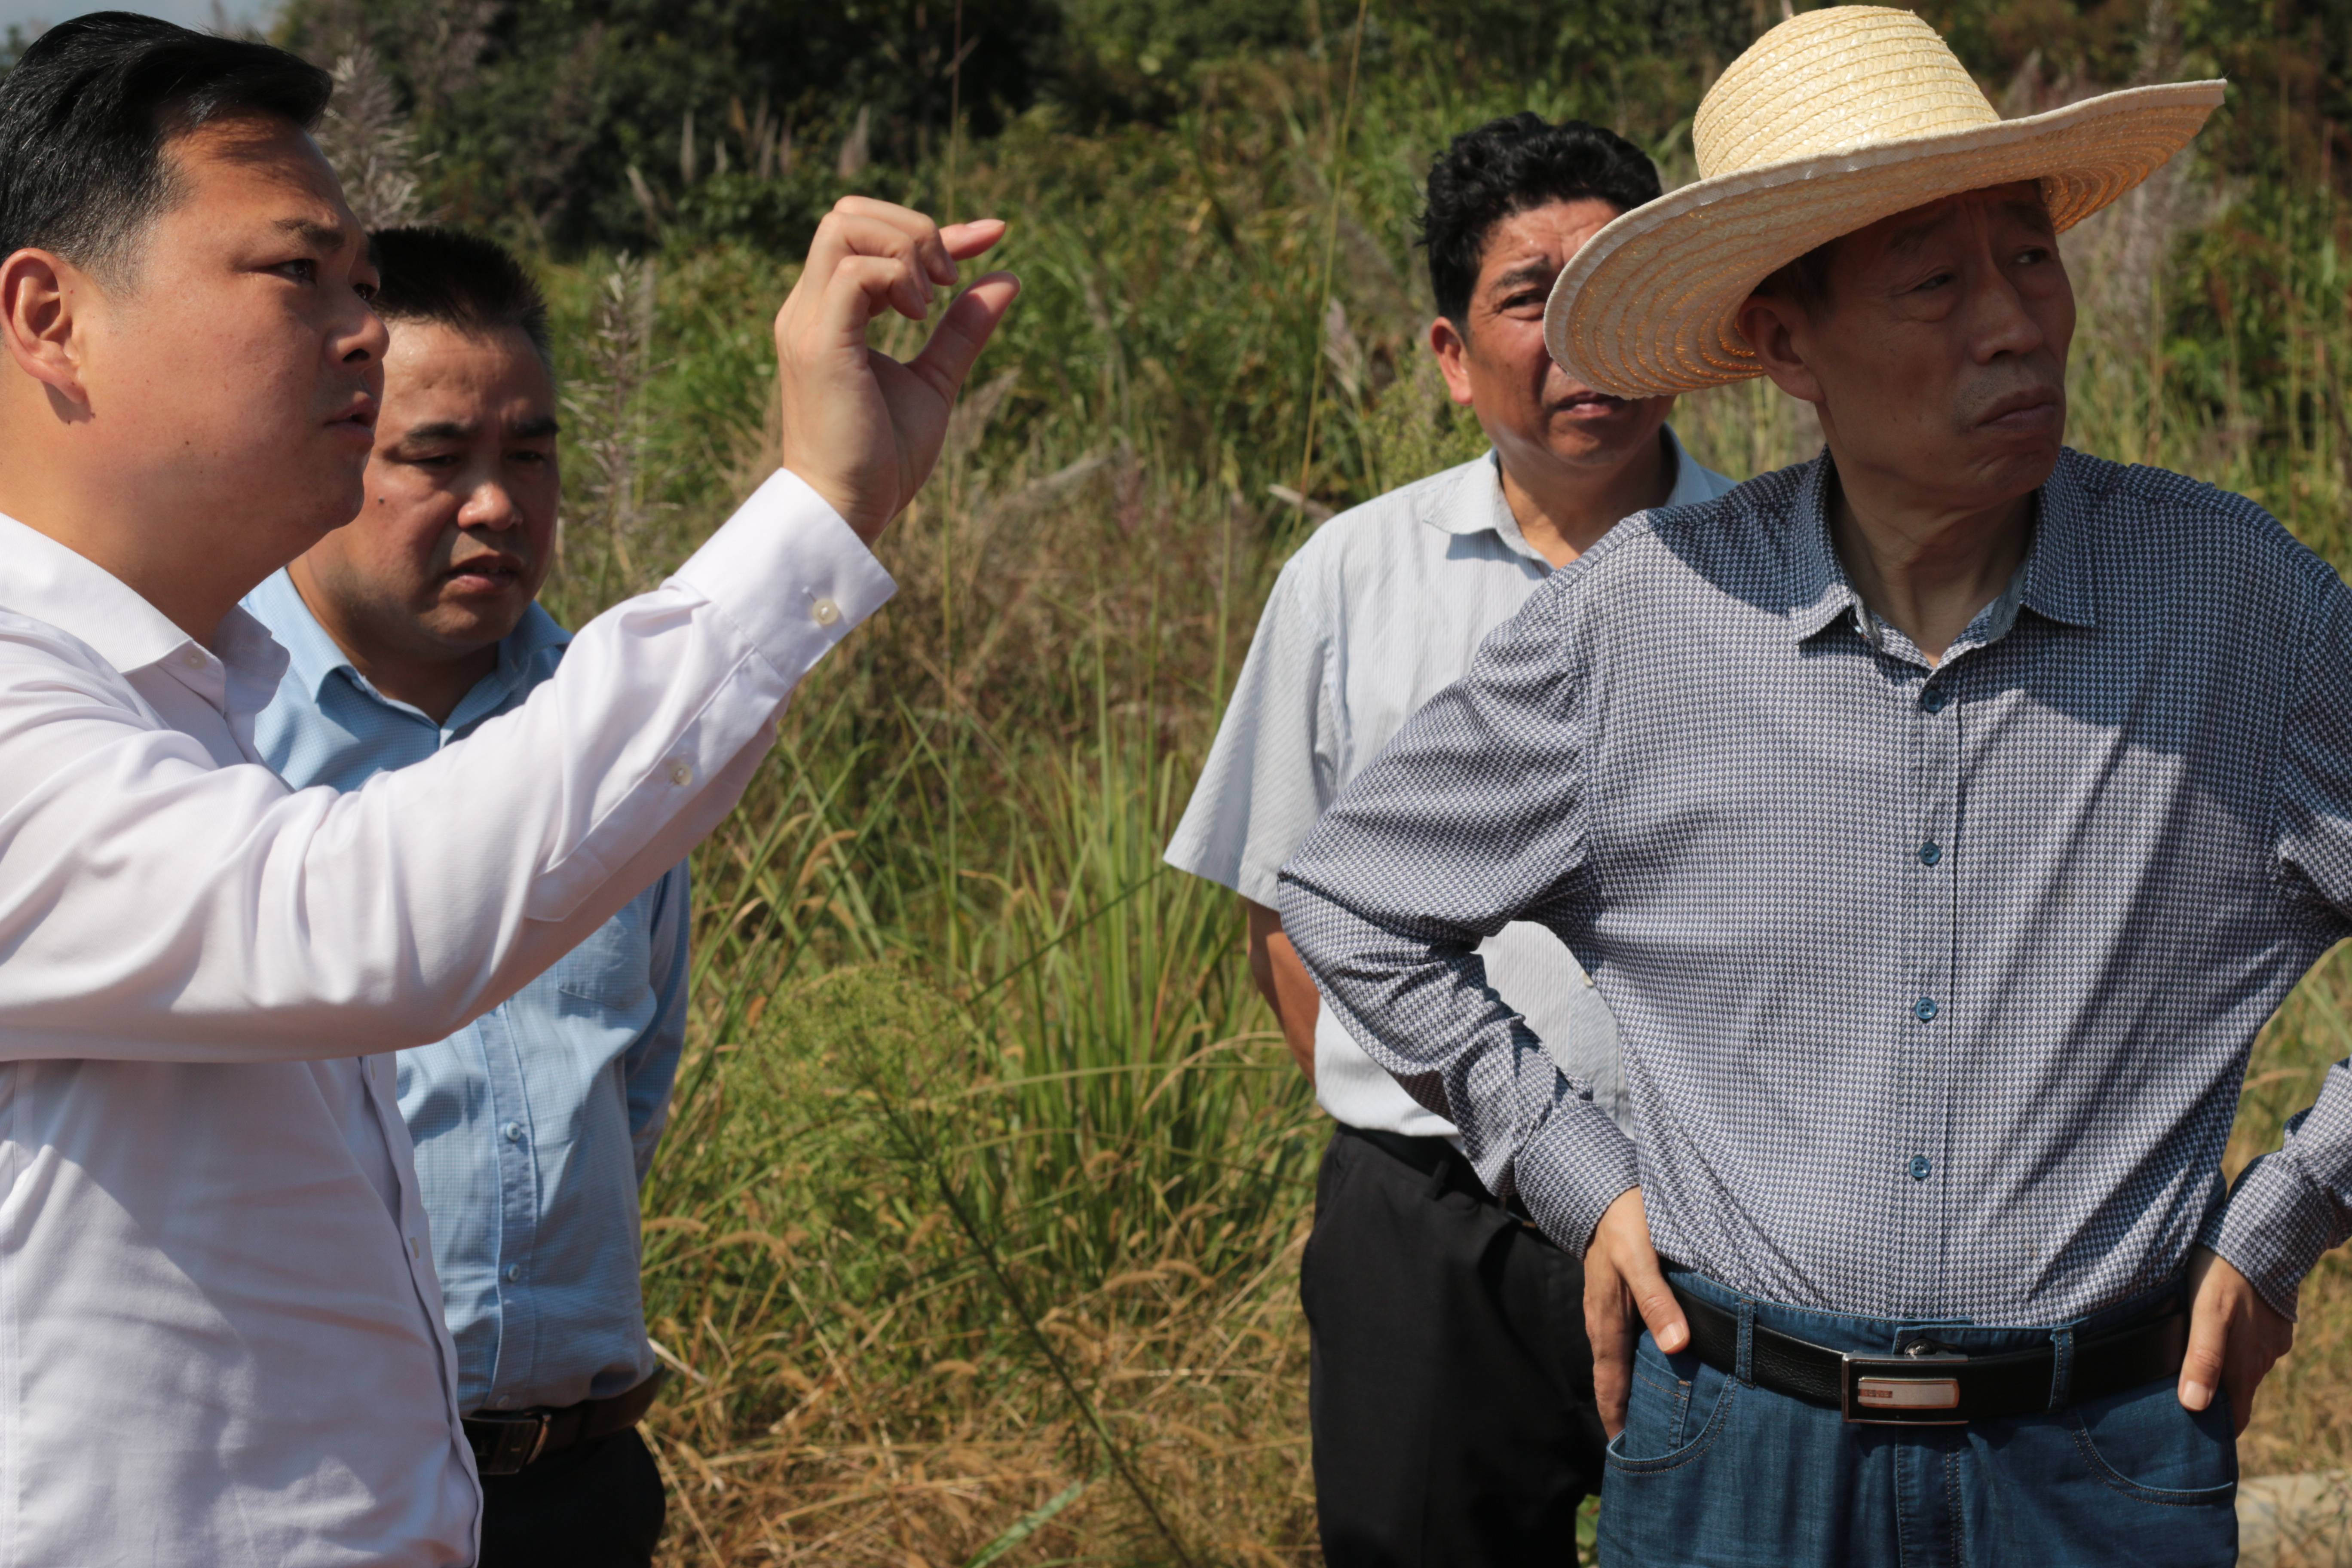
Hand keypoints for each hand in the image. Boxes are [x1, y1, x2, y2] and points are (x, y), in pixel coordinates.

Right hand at [773, 196, 1021, 542]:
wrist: (847, 513)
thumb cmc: (882, 459)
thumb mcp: (935, 380)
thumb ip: (963, 329)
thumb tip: (1007, 276)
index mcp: (829, 313)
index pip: (871, 235)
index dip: (935, 227)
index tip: (993, 234)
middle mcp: (809, 307)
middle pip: (848, 212)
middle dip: (914, 226)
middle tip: (950, 281)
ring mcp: (808, 321)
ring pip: (844, 225)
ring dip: (904, 247)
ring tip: (930, 304)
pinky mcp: (818, 344)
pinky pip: (853, 272)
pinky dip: (896, 277)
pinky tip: (919, 319)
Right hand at [1584, 1186, 1687, 1436]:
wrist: (1605, 1191)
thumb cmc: (1626, 1222)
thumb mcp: (1642, 1257)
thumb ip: (1658, 1299)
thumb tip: (1677, 1347)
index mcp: (1607, 1323)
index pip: (1610, 1385)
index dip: (1617, 1419)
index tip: (1627, 1454)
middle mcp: (1605, 1325)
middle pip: (1616, 1381)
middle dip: (1628, 1416)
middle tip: (1649, 1453)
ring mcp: (1611, 1313)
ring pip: (1622, 1364)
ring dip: (1635, 1392)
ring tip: (1657, 1422)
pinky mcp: (1622, 1301)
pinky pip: (1628, 1344)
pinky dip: (1640, 1367)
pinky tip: (1661, 1370)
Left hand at [2179, 1245, 2293, 1434]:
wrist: (2262, 1237)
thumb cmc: (2224, 1275)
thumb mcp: (2206, 1315)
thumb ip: (2203, 1360)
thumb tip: (2194, 1407)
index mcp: (2245, 1367)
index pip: (2234, 1418)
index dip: (2214, 1430)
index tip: (2189, 1435)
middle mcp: (2261, 1361)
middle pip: (2236, 1393)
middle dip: (2213, 1399)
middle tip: (2177, 1395)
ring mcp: (2271, 1342)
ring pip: (2242, 1366)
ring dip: (2221, 1368)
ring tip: (2187, 1359)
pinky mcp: (2275, 1323)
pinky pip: (2251, 1343)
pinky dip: (2234, 1343)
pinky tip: (2214, 1328)